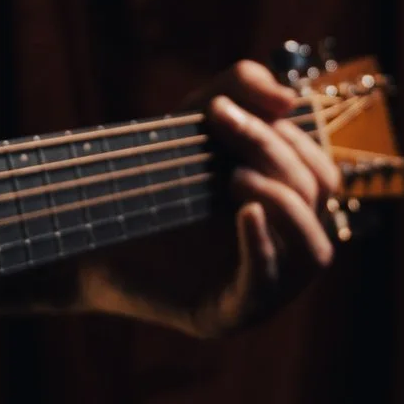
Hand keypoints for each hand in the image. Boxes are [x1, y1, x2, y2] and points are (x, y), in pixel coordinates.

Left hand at [76, 61, 339, 336]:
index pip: (319, 171)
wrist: (83, 224)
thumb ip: (241, 89)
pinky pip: (265, 285)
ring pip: (314, 249)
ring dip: (284, 201)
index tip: (223, 107)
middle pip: (317, 199)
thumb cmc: (148, 174)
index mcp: (287, 209)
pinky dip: (262, 247)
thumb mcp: (196, 121)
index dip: (286, 134)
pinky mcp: (227, 314)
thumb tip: (290, 98)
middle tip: (222, 126)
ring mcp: (262, 288)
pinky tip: (245, 213)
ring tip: (233, 176)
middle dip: (275, 153)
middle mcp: (284, 250)